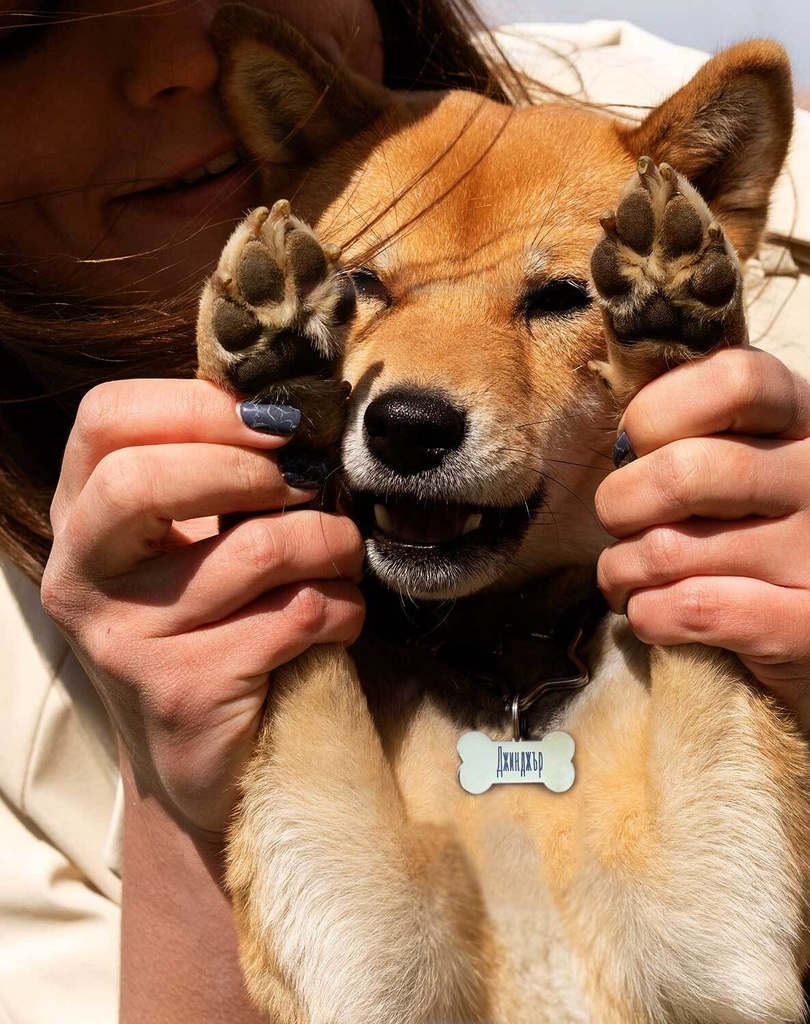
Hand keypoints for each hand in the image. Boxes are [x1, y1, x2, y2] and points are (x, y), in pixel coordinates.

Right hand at [41, 379, 363, 835]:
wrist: (203, 757)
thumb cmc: (212, 625)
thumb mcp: (193, 541)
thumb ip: (217, 472)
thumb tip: (294, 408)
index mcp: (80, 517)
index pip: (106, 420)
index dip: (200, 405)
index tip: (278, 422)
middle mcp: (81, 576)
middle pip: (145, 480)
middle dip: (258, 471)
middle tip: (312, 483)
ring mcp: (123, 639)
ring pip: (255, 550)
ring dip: (329, 543)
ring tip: (342, 555)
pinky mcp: (183, 690)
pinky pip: (296, 615)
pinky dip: (343, 607)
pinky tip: (340, 617)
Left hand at [595, 346, 809, 727]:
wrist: (779, 656)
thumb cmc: (722, 541)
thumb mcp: (712, 466)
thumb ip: (680, 428)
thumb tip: (620, 430)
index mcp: (809, 418)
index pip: (735, 377)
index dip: (657, 410)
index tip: (633, 447)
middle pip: (687, 469)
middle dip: (619, 503)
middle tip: (616, 524)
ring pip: (671, 549)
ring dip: (621, 570)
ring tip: (627, 578)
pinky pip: (690, 608)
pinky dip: (647, 616)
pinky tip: (655, 616)